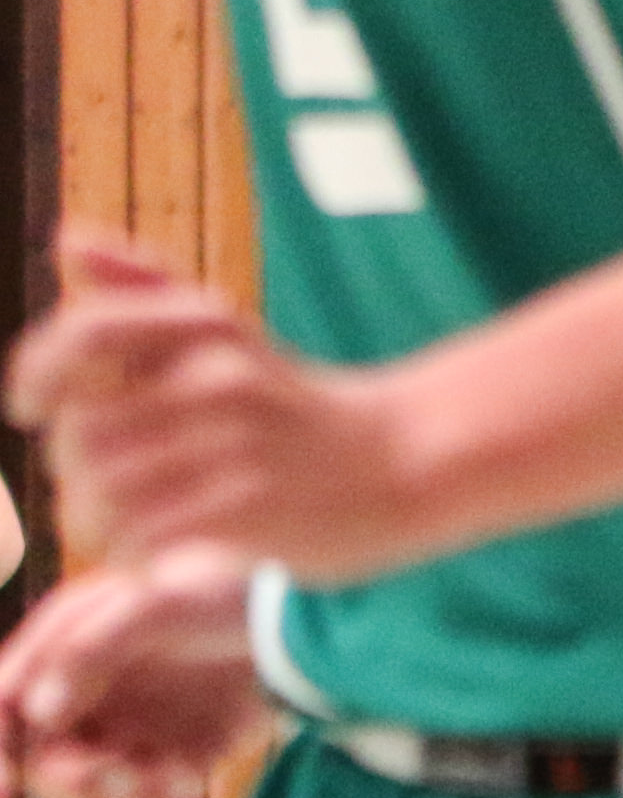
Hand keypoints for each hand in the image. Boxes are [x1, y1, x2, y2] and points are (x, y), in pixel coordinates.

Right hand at [0, 542, 270, 797]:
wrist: (305, 624)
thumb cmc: (225, 593)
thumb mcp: (158, 606)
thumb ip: (92, 651)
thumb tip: (37, 712)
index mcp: (60, 648)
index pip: (2, 706)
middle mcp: (83, 694)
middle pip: (46, 762)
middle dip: (85, 781)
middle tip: (136, 779)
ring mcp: (128, 728)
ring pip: (99, 791)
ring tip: (186, 787)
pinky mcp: (175, 756)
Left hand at [9, 227, 432, 582]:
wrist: (409, 463)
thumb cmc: (303, 406)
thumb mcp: (231, 333)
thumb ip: (145, 287)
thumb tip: (66, 237)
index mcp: (204, 337)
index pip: (88, 333)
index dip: (38, 372)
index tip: (25, 409)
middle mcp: (218, 385)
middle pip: (85, 431)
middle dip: (69, 470)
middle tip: (89, 493)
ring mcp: (236, 451)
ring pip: (108, 490)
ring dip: (92, 521)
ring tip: (112, 533)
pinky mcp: (252, 512)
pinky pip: (149, 537)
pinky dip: (131, 555)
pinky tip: (148, 560)